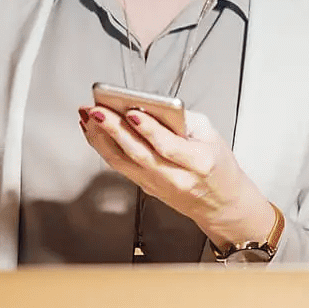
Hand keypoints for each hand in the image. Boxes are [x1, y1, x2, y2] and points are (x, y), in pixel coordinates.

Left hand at [78, 105, 276, 249]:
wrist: (220, 203)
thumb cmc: (218, 165)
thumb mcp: (212, 135)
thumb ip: (183, 118)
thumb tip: (150, 103)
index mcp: (198, 163)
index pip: (167, 146)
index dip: (148, 129)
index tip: (132, 111)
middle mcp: (174, 178)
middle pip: (138, 153)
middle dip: (114, 129)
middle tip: (97, 110)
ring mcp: (156, 185)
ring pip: (122, 161)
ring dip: (101, 137)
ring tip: (88, 116)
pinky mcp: (144, 187)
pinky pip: (119, 165)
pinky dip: (103, 146)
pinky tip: (93, 130)